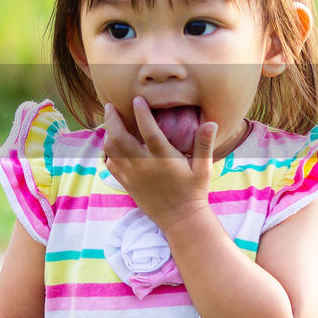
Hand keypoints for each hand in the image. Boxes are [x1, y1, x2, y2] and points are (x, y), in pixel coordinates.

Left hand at [103, 96, 218, 230]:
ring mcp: (132, 175)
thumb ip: (204, 144)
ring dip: (107, 133)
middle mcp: (144, 165)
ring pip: (111, 150)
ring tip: (110, 121)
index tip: (137, 99)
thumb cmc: (194, 191)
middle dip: (112, 119)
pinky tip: (113, 144)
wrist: (180, 219)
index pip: (149, 131)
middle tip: (111, 105)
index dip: (142, 113)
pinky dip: (109, 152)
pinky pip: (111, 165)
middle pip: (120, 138)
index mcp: (163, 158)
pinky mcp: (127, 184)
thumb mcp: (204, 168)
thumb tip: (210, 122)